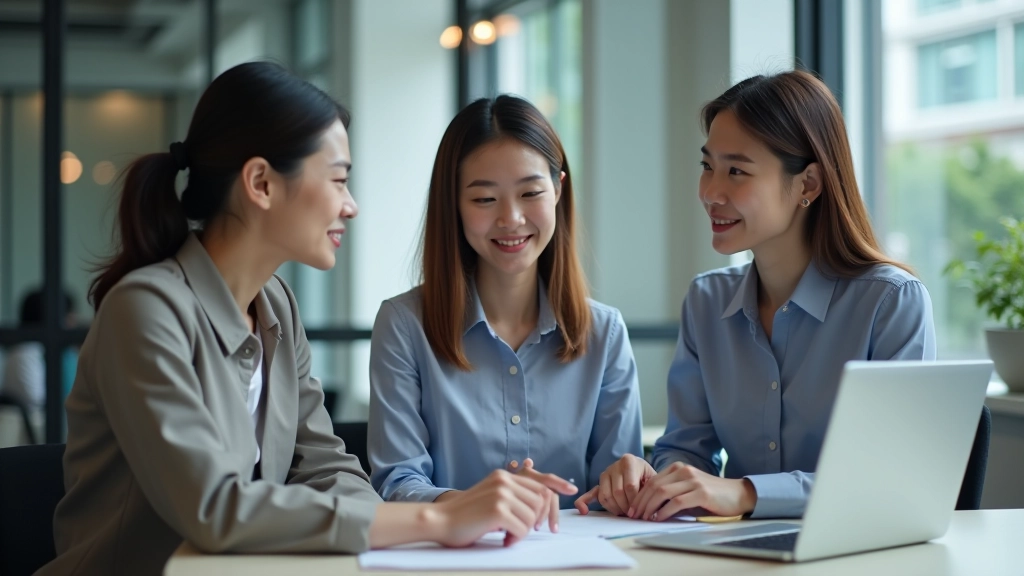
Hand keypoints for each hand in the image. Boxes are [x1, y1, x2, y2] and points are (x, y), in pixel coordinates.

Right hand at [431, 469, 576, 546]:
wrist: (439, 520)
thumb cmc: (465, 515)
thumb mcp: (491, 496)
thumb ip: (511, 495)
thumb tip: (541, 505)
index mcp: (503, 476)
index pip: (540, 483)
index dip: (554, 494)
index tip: (570, 494)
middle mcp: (504, 481)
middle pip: (540, 501)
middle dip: (536, 520)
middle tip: (519, 531)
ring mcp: (501, 495)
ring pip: (532, 517)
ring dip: (523, 531)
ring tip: (508, 536)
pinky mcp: (497, 511)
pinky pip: (522, 529)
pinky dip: (516, 538)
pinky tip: (504, 540)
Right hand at [573, 454, 655, 515]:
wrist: (641, 470)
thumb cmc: (647, 477)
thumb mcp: (652, 479)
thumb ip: (650, 490)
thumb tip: (646, 508)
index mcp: (629, 461)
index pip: (630, 486)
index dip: (635, 501)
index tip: (640, 511)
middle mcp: (615, 465)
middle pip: (617, 492)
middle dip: (625, 506)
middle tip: (632, 514)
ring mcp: (605, 474)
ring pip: (606, 495)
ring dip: (614, 508)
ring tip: (622, 513)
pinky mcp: (599, 483)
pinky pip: (590, 493)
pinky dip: (584, 502)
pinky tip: (583, 511)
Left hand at [631, 462, 756, 520]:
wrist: (737, 494)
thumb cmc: (711, 495)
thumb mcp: (688, 488)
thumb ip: (671, 491)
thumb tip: (649, 505)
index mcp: (678, 468)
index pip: (652, 481)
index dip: (640, 495)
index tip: (633, 508)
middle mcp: (684, 471)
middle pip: (654, 486)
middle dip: (641, 502)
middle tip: (634, 515)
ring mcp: (693, 481)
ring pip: (662, 492)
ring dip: (650, 507)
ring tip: (644, 518)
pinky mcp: (701, 493)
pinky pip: (677, 502)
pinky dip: (664, 511)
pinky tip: (659, 518)